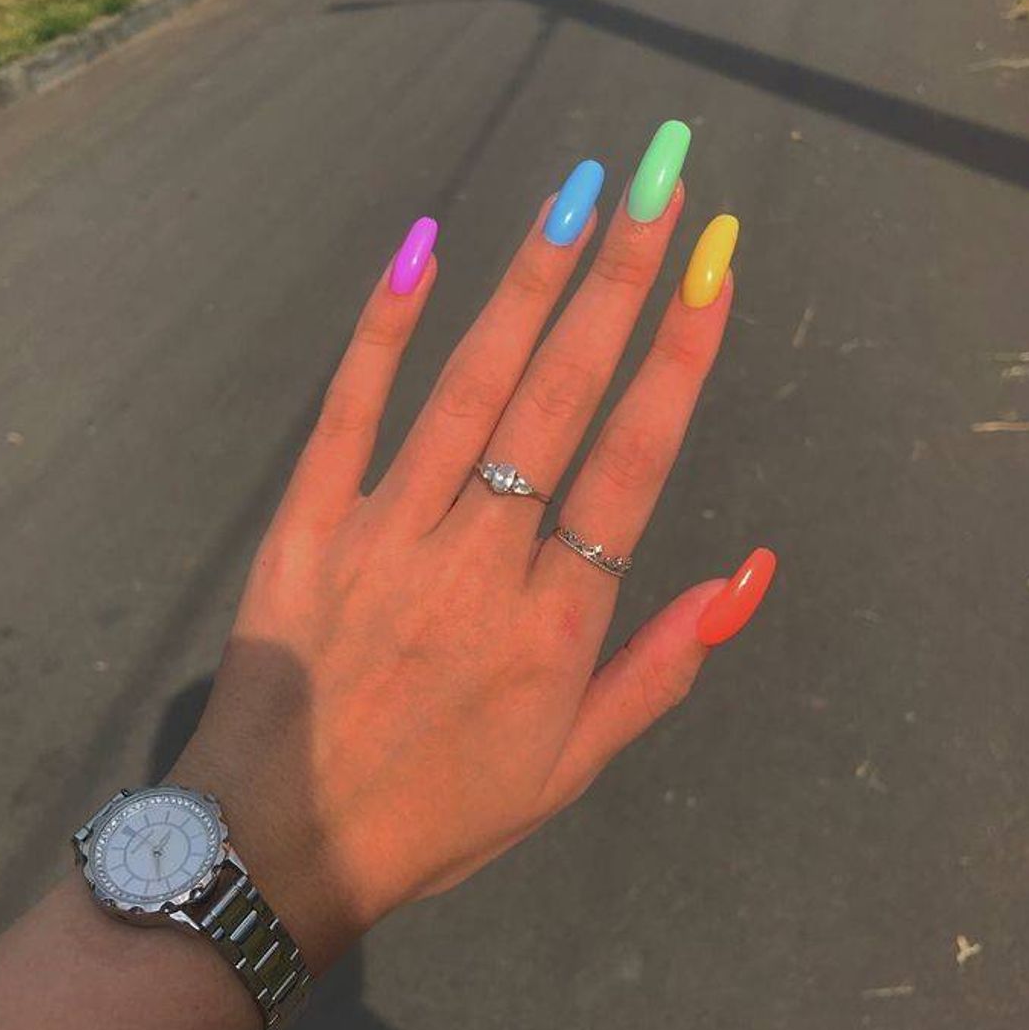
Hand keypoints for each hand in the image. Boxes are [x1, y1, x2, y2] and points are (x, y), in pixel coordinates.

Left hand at [172, 124, 774, 968]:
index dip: (679, 361)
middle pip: (562, 398)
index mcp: (554, 624)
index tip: (714, 272)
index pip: (633, 464)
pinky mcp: (309, 521)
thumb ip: (660, 669)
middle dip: (621, 284)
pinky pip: (351, 409)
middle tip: (662, 188)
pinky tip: (424, 248)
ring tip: (581, 197)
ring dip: (530, 284)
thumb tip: (746, 575)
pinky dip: (386, 327)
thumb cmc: (440, 812)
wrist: (282, 841)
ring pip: (471, 386)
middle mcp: (480, 560)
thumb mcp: (573, 768)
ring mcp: (387, 531)